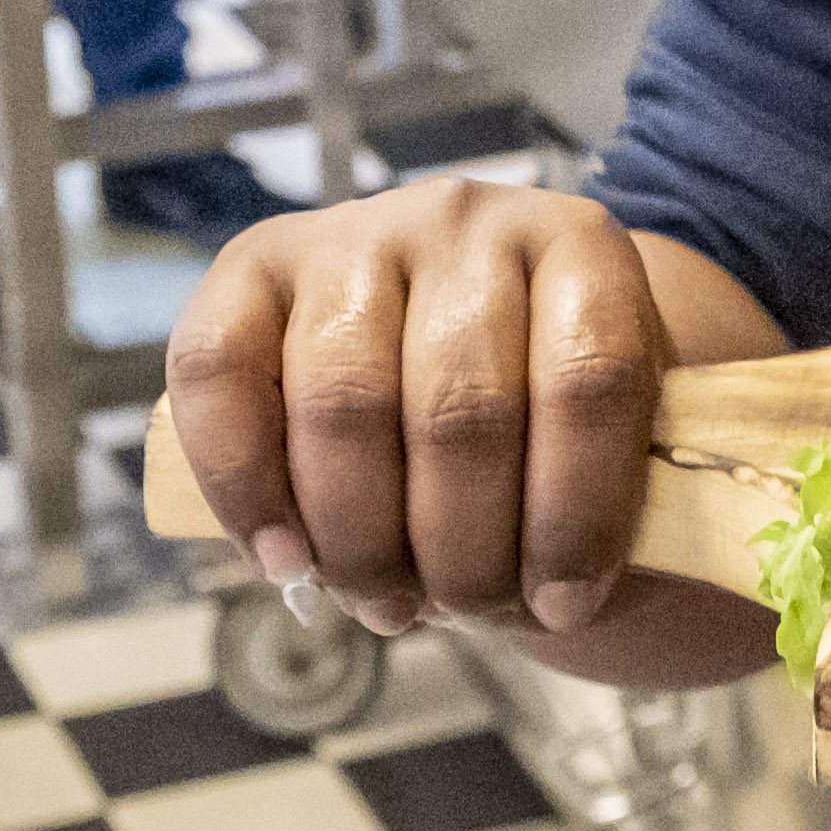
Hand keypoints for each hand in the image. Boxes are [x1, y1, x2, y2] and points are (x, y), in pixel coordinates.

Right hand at [164, 180, 673, 636]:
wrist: (458, 337)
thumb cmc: (540, 408)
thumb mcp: (611, 434)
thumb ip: (601, 491)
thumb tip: (558, 593)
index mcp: (578, 247)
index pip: (590, 379)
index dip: (577, 514)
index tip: (566, 607)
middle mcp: (466, 219)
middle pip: (462, 410)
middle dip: (462, 552)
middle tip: (465, 610)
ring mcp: (354, 232)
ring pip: (345, 405)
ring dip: (362, 543)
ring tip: (386, 602)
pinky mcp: (255, 262)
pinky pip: (219, 370)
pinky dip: (243, 486)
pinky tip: (283, 558)